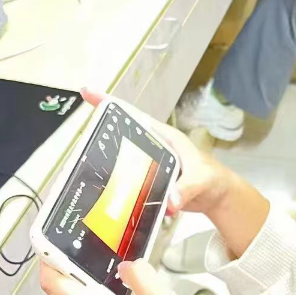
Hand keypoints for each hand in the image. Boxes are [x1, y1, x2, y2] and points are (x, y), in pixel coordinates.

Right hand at [80, 89, 234, 215]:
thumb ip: (186, 189)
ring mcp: (150, 164)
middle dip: (100, 130)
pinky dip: (113, 181)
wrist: (217, 197)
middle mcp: (153, 147)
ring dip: (104, 158)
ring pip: (122, 157)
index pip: (134, 116)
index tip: (88, 92)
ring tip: (80, 163)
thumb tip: (169, 201)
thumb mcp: (200, 181)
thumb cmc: (212, 179)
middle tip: (78, 134)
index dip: (111, 103)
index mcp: (164, 137)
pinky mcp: (149, 181)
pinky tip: (98, 188)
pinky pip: (127, 178)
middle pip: (122, 133)